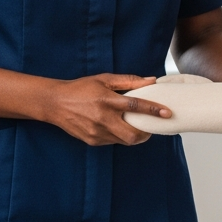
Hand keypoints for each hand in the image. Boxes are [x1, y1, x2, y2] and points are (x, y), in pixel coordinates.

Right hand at [42, 73, 168, 146]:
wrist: (55, 103)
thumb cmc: (81, 88)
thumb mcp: (104, 79)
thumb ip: (129, 81)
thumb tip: (151, 81)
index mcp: (107, 100)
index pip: (135, 106)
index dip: (153, 110)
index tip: (167, 113)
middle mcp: (102, 118)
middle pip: (132, 134)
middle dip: (146, 133)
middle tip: (151, 126)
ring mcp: (96, 132)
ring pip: (124, 141)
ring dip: (135, 136)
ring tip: (137, 126)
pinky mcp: (92, 140)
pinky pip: (113, 142)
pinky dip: (121, 137)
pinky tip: (120, 128)